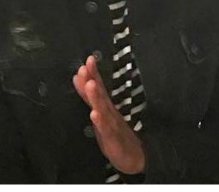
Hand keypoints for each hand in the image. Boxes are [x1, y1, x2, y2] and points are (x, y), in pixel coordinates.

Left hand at [72, 55, 144, 174]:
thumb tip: (81, 79)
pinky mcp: (113, 140)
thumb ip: (91, 98)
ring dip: (96, 97)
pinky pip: (106, 130)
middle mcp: (110, 113)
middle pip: (101, 95)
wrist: (137, 159)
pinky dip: (100, 122)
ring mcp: (112, 126)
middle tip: (86, 66)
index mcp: (107, 107)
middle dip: (93, 80)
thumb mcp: (102, 116)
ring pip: (103, 110)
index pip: (99, 88)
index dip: (93, 74)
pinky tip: (94, 114)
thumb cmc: (117, 136)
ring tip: (90, 84)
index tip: (88, 59)